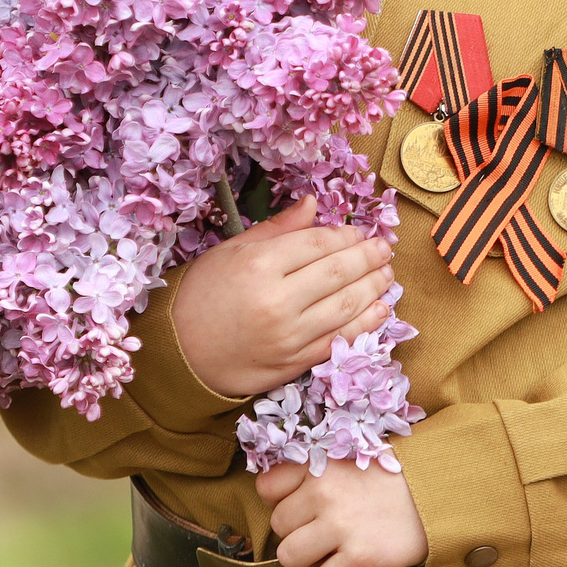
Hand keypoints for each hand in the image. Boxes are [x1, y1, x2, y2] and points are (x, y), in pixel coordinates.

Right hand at [172, 198, 395, 396]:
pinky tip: (379, 309)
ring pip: (346, 306)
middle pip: (338, 272)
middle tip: (385, 248)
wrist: (180, 353)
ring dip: (374, 287)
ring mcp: (288, 335)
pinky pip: (340, 340)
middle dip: (368, 257)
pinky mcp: (295, 362)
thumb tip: (312, 203)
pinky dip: (366, 323)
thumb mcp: (230, 252)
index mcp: (259, 266)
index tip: (359, 231)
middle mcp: (277, 301)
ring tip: (387, 274)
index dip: (345, 235)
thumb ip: (276, 228)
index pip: (317, 244)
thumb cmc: (202, 295)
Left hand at [257, 459, 429, 566]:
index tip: (301, 504)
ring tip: (331, 549)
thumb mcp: (351, 454)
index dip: (281, 500)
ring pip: (290, 557)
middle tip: (324, 528)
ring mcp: (341, 526)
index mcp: (319, 463)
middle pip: (278, 526)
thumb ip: (317, 468)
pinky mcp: (361, 558)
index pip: (267, 488)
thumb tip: (280, 493)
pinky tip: (352, 563)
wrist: (441, 492)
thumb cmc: (394, 475)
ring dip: (308, 559)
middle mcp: (324, 493)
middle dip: (298, 531)